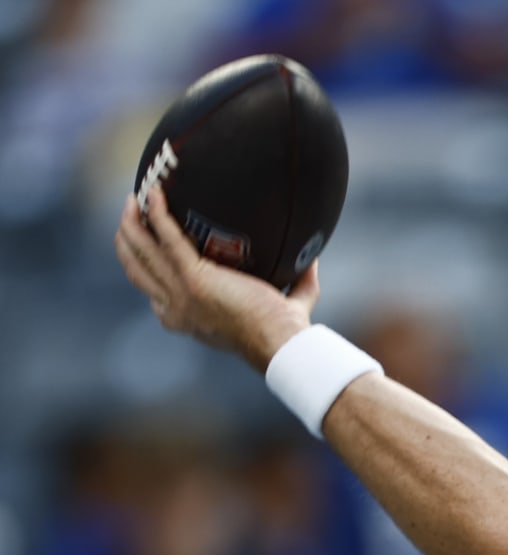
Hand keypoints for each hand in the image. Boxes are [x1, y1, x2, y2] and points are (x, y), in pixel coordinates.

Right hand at [113, 187, 317, 370]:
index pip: (153, 291)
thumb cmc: (286, 331)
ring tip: (135, 197)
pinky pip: (166, 237)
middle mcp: (175, 308)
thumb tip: (314, 262)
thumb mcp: (281, 307)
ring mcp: (180, 293)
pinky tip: (157, 193)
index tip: (147, 241)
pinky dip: (158, 213)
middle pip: (135, 268)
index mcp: (186, 319)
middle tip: (132, 210)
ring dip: (132, 221)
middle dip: (128, 237)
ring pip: (140, 251)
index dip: (143, 264)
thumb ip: (294, 286)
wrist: (282, 342)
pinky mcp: (194, 278)